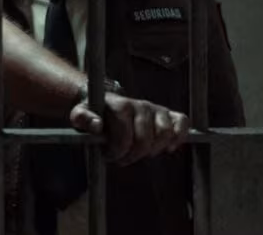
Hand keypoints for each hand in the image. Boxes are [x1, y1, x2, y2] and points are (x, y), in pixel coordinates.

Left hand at [69, 92, 188, 165]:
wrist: (106, 103)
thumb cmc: (94, 113)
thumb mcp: (80, 115)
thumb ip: (83, 119)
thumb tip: (97, 125)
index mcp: (120, 105)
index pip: (125, 134)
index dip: (118, 150)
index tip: (109, 156)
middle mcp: (140, 105)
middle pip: (145, 138)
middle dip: (133, 155)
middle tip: (123, 159)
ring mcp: (155, 109)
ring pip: (166, 132)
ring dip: (154, 150)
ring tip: (140, 153)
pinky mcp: (167, 113)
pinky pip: (181, 121)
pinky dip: (180, 136)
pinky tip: (169, 148)